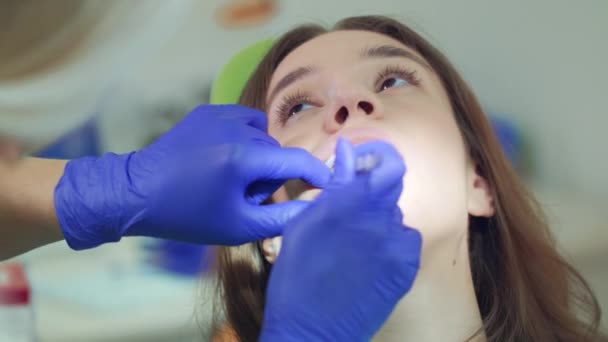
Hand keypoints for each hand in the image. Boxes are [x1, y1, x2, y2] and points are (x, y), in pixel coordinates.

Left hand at [54, 104, 329, 249]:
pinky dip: (244, 138)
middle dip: (270, 174)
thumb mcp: (239, 226)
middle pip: (277, 151)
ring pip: (262, 136)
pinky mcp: (208, 110)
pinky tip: (223, 157)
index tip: (326, 186)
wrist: (137, 193)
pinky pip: (244, 121)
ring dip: (258, 156)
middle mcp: (236, 128)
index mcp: (243, 158)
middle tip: (243, 196)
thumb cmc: (189, 216)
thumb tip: (316, 206)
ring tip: (231, 176)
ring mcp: (220, 114)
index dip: (318, 174)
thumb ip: (283, 218)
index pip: (297, 161)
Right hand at [261, 139, 421, 340]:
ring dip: (379, 221)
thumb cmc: (296, 274)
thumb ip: (332, 186)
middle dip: (372, 193)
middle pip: (391, 189)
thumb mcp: (304, 224)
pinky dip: (391, 244)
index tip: (362, 166)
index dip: (380, 159)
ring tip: (354, 244)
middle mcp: (383, 219)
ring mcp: (399, 245)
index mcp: (352, 202)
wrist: (311, 329)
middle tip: (349, 211)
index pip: (390, 164)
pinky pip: (405, 242)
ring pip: (396, 218)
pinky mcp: (407, 268)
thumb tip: (348, 151)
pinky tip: (370, 260)